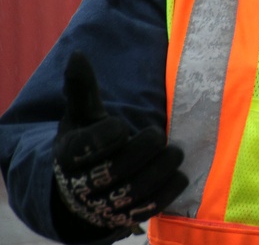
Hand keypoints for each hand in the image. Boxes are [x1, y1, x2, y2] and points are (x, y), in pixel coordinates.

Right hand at [51, 51, 187, 236]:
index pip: (92, 144)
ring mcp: (105, 205)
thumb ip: (83, 89)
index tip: (121, 125)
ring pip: (139, 190)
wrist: (85, 187)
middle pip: (119, 169)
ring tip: (173, 152)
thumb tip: (78, 54)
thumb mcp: (82, 115)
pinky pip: (155, 205)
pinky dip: (172, 186)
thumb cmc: (87, 142)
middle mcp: (83, 185)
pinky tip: (176, 172)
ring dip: (164, 166)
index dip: (112, 132)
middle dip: (147, 146)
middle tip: (159, 134)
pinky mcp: (129, 217)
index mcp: (68, 156)